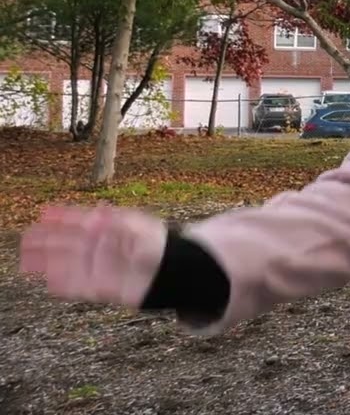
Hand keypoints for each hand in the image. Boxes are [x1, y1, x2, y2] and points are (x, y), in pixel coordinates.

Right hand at [19, 204, 167, 308]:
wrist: (174, 270)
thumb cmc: (159, 244)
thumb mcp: (140, 228)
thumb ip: (117, 222)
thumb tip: (98, 213)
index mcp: (107, 229)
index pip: (79, 220)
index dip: (62, 216)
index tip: (44, 213)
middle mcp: (98, 247)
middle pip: (66, 243)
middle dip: (45, 240)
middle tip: (25, 238)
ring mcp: (97, 267)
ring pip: (66, 264)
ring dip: (46, 262)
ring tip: (26, 261)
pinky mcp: (101, 288)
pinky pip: (77, 286)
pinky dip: (63, 284)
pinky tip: (48, 283)